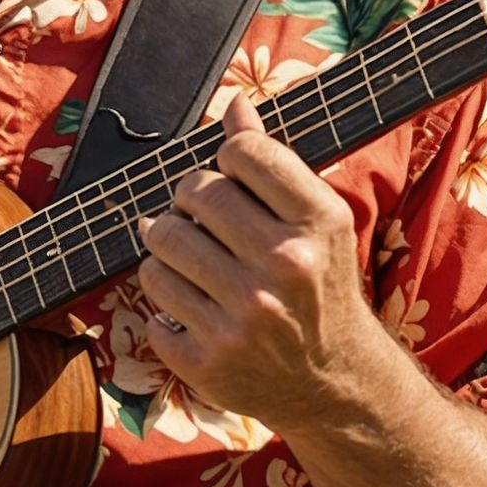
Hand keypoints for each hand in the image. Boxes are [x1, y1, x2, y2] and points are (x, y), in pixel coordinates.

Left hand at [137, 93, 388, 433]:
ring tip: (191, 255)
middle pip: (194, 192)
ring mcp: (243, 321)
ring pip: (160, 243)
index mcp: (318, 225)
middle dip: (190, 199)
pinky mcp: (210, 362)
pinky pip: (151, 305)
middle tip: (203, 217)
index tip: (232, 177)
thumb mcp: (318, 222)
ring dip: (167, 244)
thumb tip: (234, 105)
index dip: (227, 158)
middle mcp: (283, 270)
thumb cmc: (321, 285)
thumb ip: (274, 162)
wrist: (335, 382)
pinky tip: (195, 307)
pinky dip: (165, 301)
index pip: (242, 153)